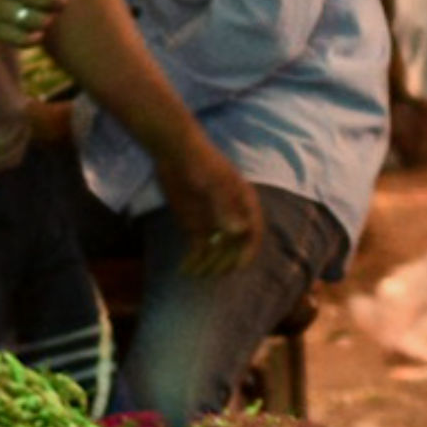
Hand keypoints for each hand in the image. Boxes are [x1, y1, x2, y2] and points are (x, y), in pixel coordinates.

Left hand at [163, 144, 261, 278]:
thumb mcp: (211, 184)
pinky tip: (184, 270)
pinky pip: (198, 249)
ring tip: (196, 274)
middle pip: (234, 246)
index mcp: (244, 204)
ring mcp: (214, 222)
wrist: (174, 153)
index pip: (253, 233)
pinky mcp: (196, 226)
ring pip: (216, 251)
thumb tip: (237, 232)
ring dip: (208, 265)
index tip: (239, 266)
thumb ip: (224, 208)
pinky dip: (193, 261)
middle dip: (225, 261)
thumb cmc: (199, 163)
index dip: (248, 251)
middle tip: (214, 274)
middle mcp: (232, 216)